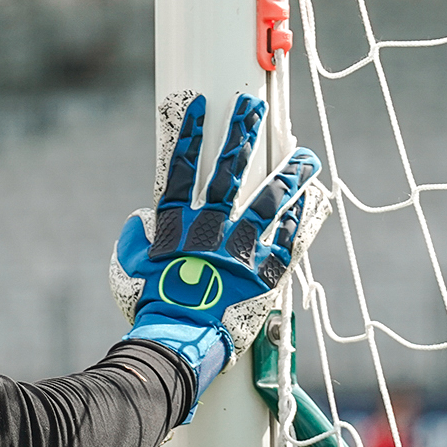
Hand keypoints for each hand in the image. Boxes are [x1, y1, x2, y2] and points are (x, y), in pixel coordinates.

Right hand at [110, 90, 329, 411]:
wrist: (178, 343)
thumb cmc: (150, 308)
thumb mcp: (127, 270)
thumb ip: (134, 240)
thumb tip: (140, 219)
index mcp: (175, 225)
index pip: (182, 168)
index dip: (189, 134)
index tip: (199, 104)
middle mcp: (209, 229)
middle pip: (228, 172)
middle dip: (241, 135)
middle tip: (252, 106)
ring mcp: (240, 250)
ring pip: (269, 201)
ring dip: (288, 174)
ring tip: (307, 154)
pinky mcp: (265, 274)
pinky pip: (290, 240)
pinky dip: (305, 219)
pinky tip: (319, 199)